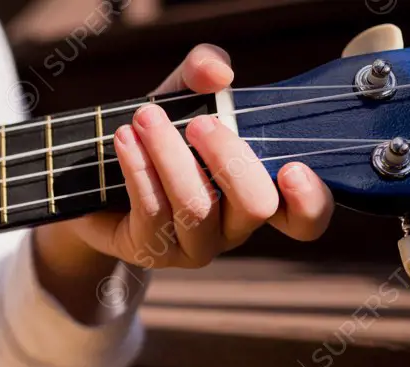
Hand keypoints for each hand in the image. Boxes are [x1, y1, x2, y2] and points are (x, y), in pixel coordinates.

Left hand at [33, 44, 334, 320]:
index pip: (306, 219)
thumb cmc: (159, 135)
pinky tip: (124, 139)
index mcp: (258, 194)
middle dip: (228, 158)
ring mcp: (194, 247)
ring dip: (170, 157)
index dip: (310, 201)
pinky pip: (152, 211)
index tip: (292, 167)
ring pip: (196, 208)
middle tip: (197, 124)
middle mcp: (234, 228)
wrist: (99, 173)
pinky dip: (139, 169)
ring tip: (145, 118)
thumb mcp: (183, 93)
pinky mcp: (152, 251)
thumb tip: (218, 74)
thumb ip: (204, 71)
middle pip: (255, 205)